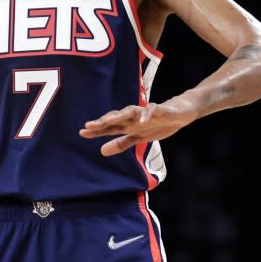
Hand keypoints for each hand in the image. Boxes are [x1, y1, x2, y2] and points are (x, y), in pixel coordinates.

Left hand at [79, 97, 196, 155]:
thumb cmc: (155, 124)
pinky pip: (153, 111)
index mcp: (128, 124)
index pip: (110, 127)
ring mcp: (146, 112)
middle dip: (103, 121)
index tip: (82, 132)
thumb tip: (101, 151)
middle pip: (116, 117)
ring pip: (131, 111)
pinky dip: (148, 114)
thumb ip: (121, 144)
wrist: (178, 114)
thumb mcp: (137, 137)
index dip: (97, 130)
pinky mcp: (160, 110)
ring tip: (110, 120)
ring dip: (121, 115)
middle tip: (89, 125)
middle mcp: (134, 117)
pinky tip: (143, 120)